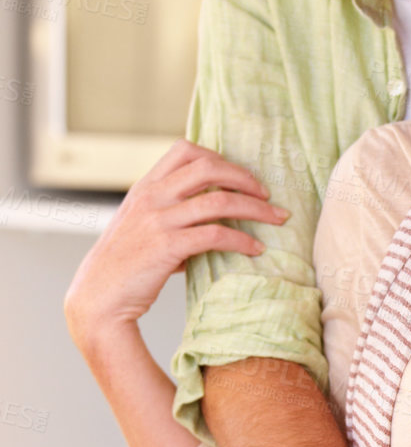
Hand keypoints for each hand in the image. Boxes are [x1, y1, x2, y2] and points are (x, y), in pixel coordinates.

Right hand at [65, 140, 286, 350]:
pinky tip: (256, 248)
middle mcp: (152, 197)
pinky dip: (242, 239)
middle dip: (245, 177)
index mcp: (146, 186)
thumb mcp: (143, 225)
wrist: (99, 297)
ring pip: (220, 201)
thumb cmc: (126, 264)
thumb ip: (173, 213)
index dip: (220, 157)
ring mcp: (159, 220)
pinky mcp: (167, 247)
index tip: (241, 176)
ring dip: (256, 209)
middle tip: (267, 194)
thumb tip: (216, 217)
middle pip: (208, 167)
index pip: (185, 149)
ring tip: (276, 218)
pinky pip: (216, 234)